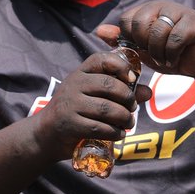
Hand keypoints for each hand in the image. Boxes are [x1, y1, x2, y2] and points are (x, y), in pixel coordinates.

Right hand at [30, 51, 147, 159]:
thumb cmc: (76, 111)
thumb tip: (148, 92)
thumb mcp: (94, 96)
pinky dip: (114, 132)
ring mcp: (71, 104)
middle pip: (108, 85)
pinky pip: (99, 127)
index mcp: (81, 73)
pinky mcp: (70, 124)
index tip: (131, 78)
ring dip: (124, 118)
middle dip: (127, 98)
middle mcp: (74, 84)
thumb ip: (121, 92)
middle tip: (132, 108)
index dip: (120, 66)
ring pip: (106, 108)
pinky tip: (119, 134)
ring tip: (129, 123)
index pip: (101, 59)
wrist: (46, 134)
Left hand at [96, 1, 194, 79]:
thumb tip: (99, 31)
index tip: (141, 49)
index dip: (131, 39)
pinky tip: (175, 58)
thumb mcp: (143, 50)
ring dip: (159, 52)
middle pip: (140, 22)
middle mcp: (164, 6)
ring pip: (158, 31)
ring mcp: (181, 12)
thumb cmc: (172, 54)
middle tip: (154, 54)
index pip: (127, 19)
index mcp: (149, 10)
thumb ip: (123, 40)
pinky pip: (175, 38)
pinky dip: (172, 54)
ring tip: (166, 58)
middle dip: (144, 45)